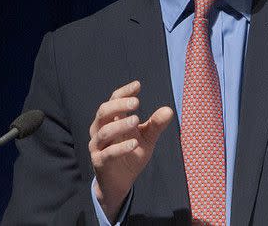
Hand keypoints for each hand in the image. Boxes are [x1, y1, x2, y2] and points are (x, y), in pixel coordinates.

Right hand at [89, 80, 172, 220]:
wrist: (121, 182)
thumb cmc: (132, 153)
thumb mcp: (147, 138)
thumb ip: (156, 125)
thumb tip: (169, 110)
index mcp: (111, 120)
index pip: (113, 101)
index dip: (124, 92)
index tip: (138, 85)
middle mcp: (101, 130)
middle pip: (104, 112)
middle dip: (119, 105)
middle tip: (136, 102)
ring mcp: (98, 146)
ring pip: (104, 132)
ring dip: (120, 125)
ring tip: (137, 120)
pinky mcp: (100, 162)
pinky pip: (108, 153)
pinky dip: (121, 148)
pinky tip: (134, 143)